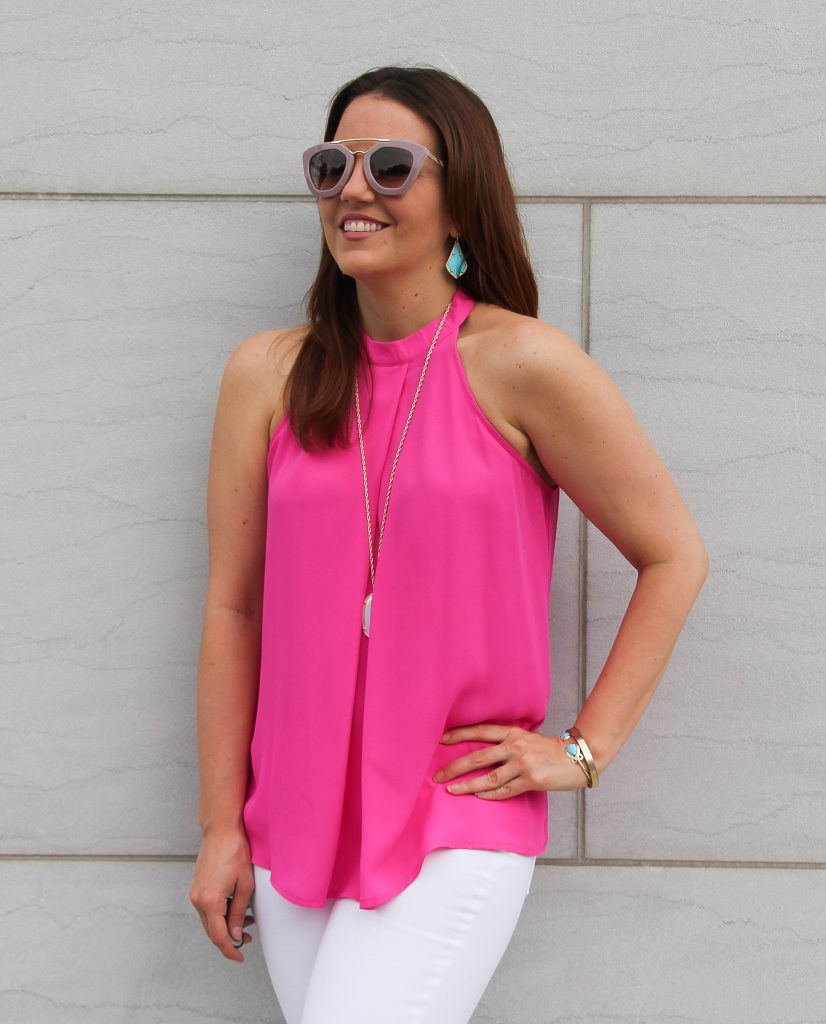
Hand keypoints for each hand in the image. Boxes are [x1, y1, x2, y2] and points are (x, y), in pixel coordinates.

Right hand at [189, 827, 255, 962]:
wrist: (221, 831)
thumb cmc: (235, 852)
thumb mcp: (245, 884)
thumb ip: (239, 912)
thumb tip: (236, 933)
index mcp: (210, 901)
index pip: (219, 936)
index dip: (230, 950)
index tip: (239, 957)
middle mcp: (197, 900)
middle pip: (211, 931)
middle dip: (228, 939)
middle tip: (247, 938)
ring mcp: (195, 893)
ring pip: (209, 921)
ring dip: (225, 926)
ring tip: (245, 921)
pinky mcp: (196, 887)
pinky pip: (206, 909)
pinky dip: (219, 914)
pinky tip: (234, 909)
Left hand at [433, 723, 590, 797]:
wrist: (578, 757)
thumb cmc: (550, 749)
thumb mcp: (528, 737)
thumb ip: (508, 741)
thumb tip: (484, 750)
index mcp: (513, 732)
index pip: (480, 731)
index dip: (459, 735)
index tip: (440, 739)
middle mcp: (515, 746)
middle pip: (478, 756)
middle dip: (455, 767)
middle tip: (438, 775)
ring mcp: (523, 763)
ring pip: (488, 778)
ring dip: (467, 785)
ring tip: (452, 790)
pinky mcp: (531, 780)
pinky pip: (505, 790)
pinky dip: (489, 795)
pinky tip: (478, 796)